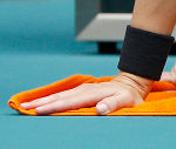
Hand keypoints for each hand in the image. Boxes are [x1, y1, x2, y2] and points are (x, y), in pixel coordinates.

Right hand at [20, 72, 151, 114]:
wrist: (132, 83)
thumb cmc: (130, 96)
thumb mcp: (126, 101)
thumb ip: (113, 104)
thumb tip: (100, 108)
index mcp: (94, 94)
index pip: (70, 102)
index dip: (54, 107)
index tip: (39, 111)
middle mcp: (86, 90)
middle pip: (60, 97)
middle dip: (42, 103)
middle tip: (24, 107)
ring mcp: (83, 89)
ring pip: (60, 95)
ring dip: (43, 99)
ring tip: (26, 104)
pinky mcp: (82, 90)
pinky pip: (63, 94)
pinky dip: (51, 97)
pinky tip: (41, 101)